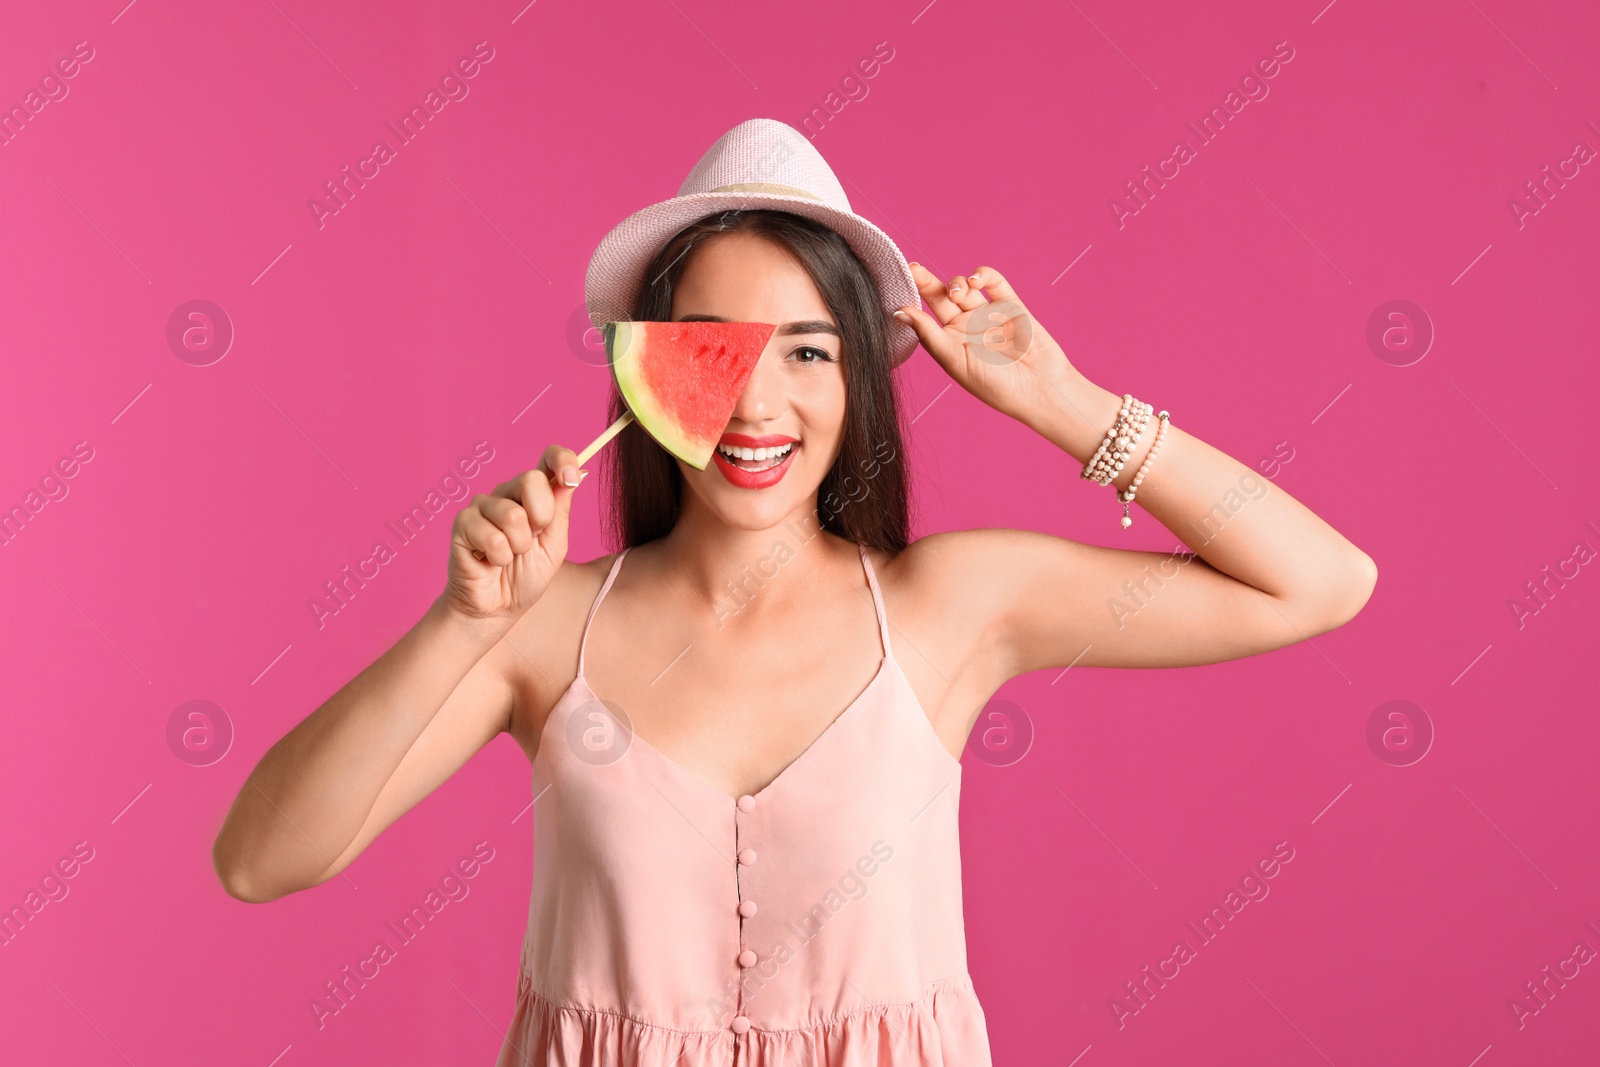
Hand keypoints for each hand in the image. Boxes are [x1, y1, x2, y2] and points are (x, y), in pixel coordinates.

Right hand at [442, 446, 585, 621]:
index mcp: (533, 495)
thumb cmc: (525, 577)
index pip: (549, 458)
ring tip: (509, 556)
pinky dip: (499, 557)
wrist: (496, 608)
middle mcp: (507, 493)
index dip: (562, 460)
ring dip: (518, 546)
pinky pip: (492, 535)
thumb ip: (560, 512)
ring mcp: (483, 506)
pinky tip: (490, 561)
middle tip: (532, 540)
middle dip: (541, 518)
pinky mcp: (463, 522)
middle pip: (531, 480)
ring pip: (512, 514)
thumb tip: (571, 476)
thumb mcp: (554, 546)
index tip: (571, 477)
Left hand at [895, 264, 1078, 422]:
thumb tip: (899, 313)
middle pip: (940, 297)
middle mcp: (966, 328)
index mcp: (949, 344)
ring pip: (965, 288)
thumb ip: (929, 335)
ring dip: (956, 283)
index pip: (924, 316)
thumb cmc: (995, 384)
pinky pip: (994, 283)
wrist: (1040, 388)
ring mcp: (988, 315)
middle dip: (927, 281)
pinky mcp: (1011, 305)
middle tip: (914, 268)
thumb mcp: (955, 361)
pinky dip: (982, 275)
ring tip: (957, 292)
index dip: (912, 298)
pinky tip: (975, 280)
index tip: (901, 282)